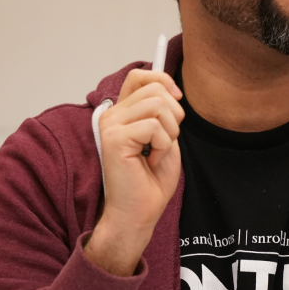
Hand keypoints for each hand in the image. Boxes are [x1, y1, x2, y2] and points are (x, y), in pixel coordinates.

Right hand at [85, 68, 183, 275]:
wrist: (139, 213)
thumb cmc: (150, 182)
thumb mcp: (165, 138)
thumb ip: (164, 113)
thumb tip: (171, 90)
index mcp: (122, 113)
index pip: (139, 76)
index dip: (163, 80)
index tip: (177, 101)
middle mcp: (112, 115)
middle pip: (155, 89)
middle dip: (174, 116)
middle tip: (166, 142)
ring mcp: (111, 125)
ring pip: (157, 105)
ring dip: (169, 133)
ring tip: (157, 154)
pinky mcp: (115, 138)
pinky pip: (154, 127)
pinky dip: (163, 146)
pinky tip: (151, 162)